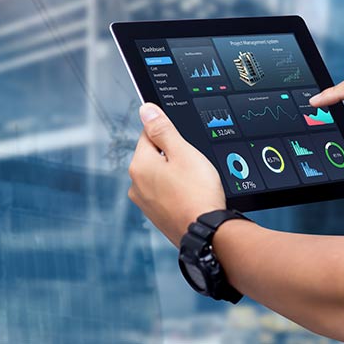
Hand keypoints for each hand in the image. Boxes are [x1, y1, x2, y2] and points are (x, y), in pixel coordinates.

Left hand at [128, 103, 225, 245]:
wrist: (208, 233)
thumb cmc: (198, 193)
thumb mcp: (183, 152)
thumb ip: (162, 129)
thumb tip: (146, 109)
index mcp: (139, 165)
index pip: (149, 134)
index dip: (170, 136)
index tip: (185, 146)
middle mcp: (135, 185)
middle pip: (154, 156)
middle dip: (173, 157)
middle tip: (193, 167)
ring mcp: (145, 203)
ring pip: (161, 177)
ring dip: (176, 176)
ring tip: (194, 184)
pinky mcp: (156, 217)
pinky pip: (166, 195)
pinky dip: (177, 193)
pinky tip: (192, 197)